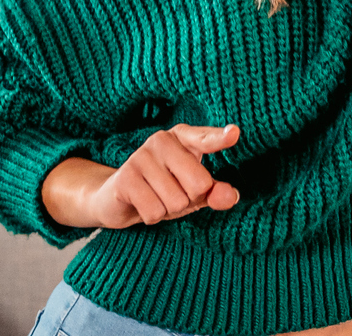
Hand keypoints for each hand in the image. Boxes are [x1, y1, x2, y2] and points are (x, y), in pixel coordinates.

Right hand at [45, 124, 241, 228]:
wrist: (116, 198)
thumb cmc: (162, 190)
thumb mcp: (192, 192)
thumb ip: (215, 193)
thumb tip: (231, 196)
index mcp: (184, 138)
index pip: (206, 139)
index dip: (220, 138)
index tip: (235, 133)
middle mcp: (163, 140)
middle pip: (199, 185)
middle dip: (189, 200)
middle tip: (171, 193)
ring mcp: (142, 156)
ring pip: (177, 201)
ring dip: (168, 210)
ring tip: (155, 197)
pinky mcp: (126, 177)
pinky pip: (155, 211)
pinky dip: (152, 216)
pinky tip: (142, 203)